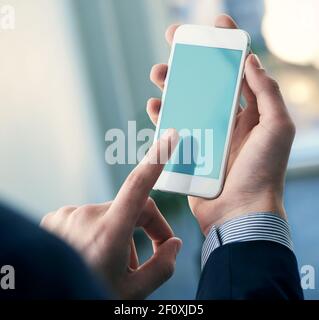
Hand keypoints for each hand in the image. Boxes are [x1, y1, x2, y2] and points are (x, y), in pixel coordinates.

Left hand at [41, 129, 181, 298]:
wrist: (45, 299)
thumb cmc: (90, 295)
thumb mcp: (135, 291)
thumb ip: (163, 266)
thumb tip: (174, 244)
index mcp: (109, 232)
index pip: (138, 185)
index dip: (157, 159)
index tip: (169, 138)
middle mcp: (86, 216)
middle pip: (132, 208)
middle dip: (145, 231)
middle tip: (147, 259)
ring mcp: (68, 215)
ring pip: (110, 215)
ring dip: (119, 235)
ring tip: (110, 263)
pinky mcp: (56, 218)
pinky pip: (88, 217)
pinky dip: (97, 232)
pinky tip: (89, 255)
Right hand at [147, 15, 294, 234]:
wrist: (240, 213)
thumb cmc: (263, 173)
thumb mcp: (277, 128)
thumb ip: (267, 92)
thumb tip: (252, 61)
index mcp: (249, 113)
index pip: (237, 72)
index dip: (227, 46)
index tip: (213, 23)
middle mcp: (227, 121)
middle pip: (205, 84)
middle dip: (190, 62)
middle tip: (172, 44)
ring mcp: (206, 136)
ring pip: (185, 103)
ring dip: (171, 87)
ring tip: (157, 75)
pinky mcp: (189, 151)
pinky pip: (172, 129)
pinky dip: (162, 117)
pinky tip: (154, 107)